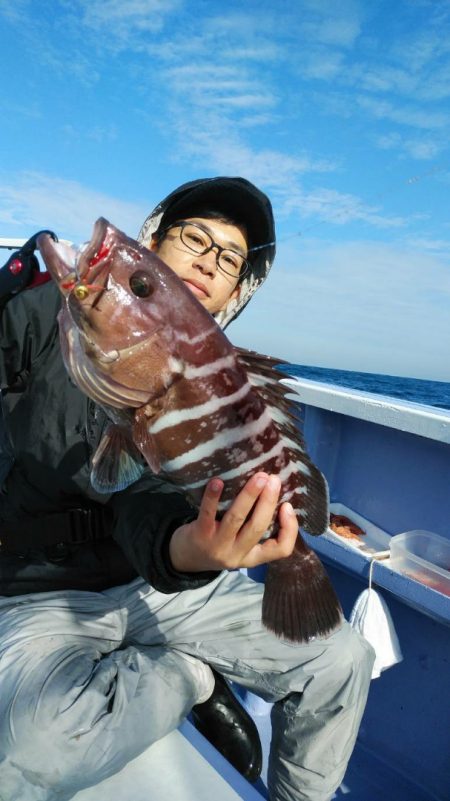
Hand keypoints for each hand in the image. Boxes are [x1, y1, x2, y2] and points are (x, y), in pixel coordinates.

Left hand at [169, 472, 297, 572]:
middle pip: (258, 528)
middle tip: (274, 479)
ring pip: (236, 519)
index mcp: (252, 556)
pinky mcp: (199, 535)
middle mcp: (237, 554)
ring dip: (249, 496)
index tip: (288, 506)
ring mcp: (217, 546)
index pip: (281, 550)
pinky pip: (207, 514)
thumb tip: (273, 493)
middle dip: (268, 502)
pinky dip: (213, 497)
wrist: (184, 557)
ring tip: (259, 477)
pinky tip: (217, 481)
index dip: (289, 529)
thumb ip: (255, 527)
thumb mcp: (240, 545)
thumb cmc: (219, 543)